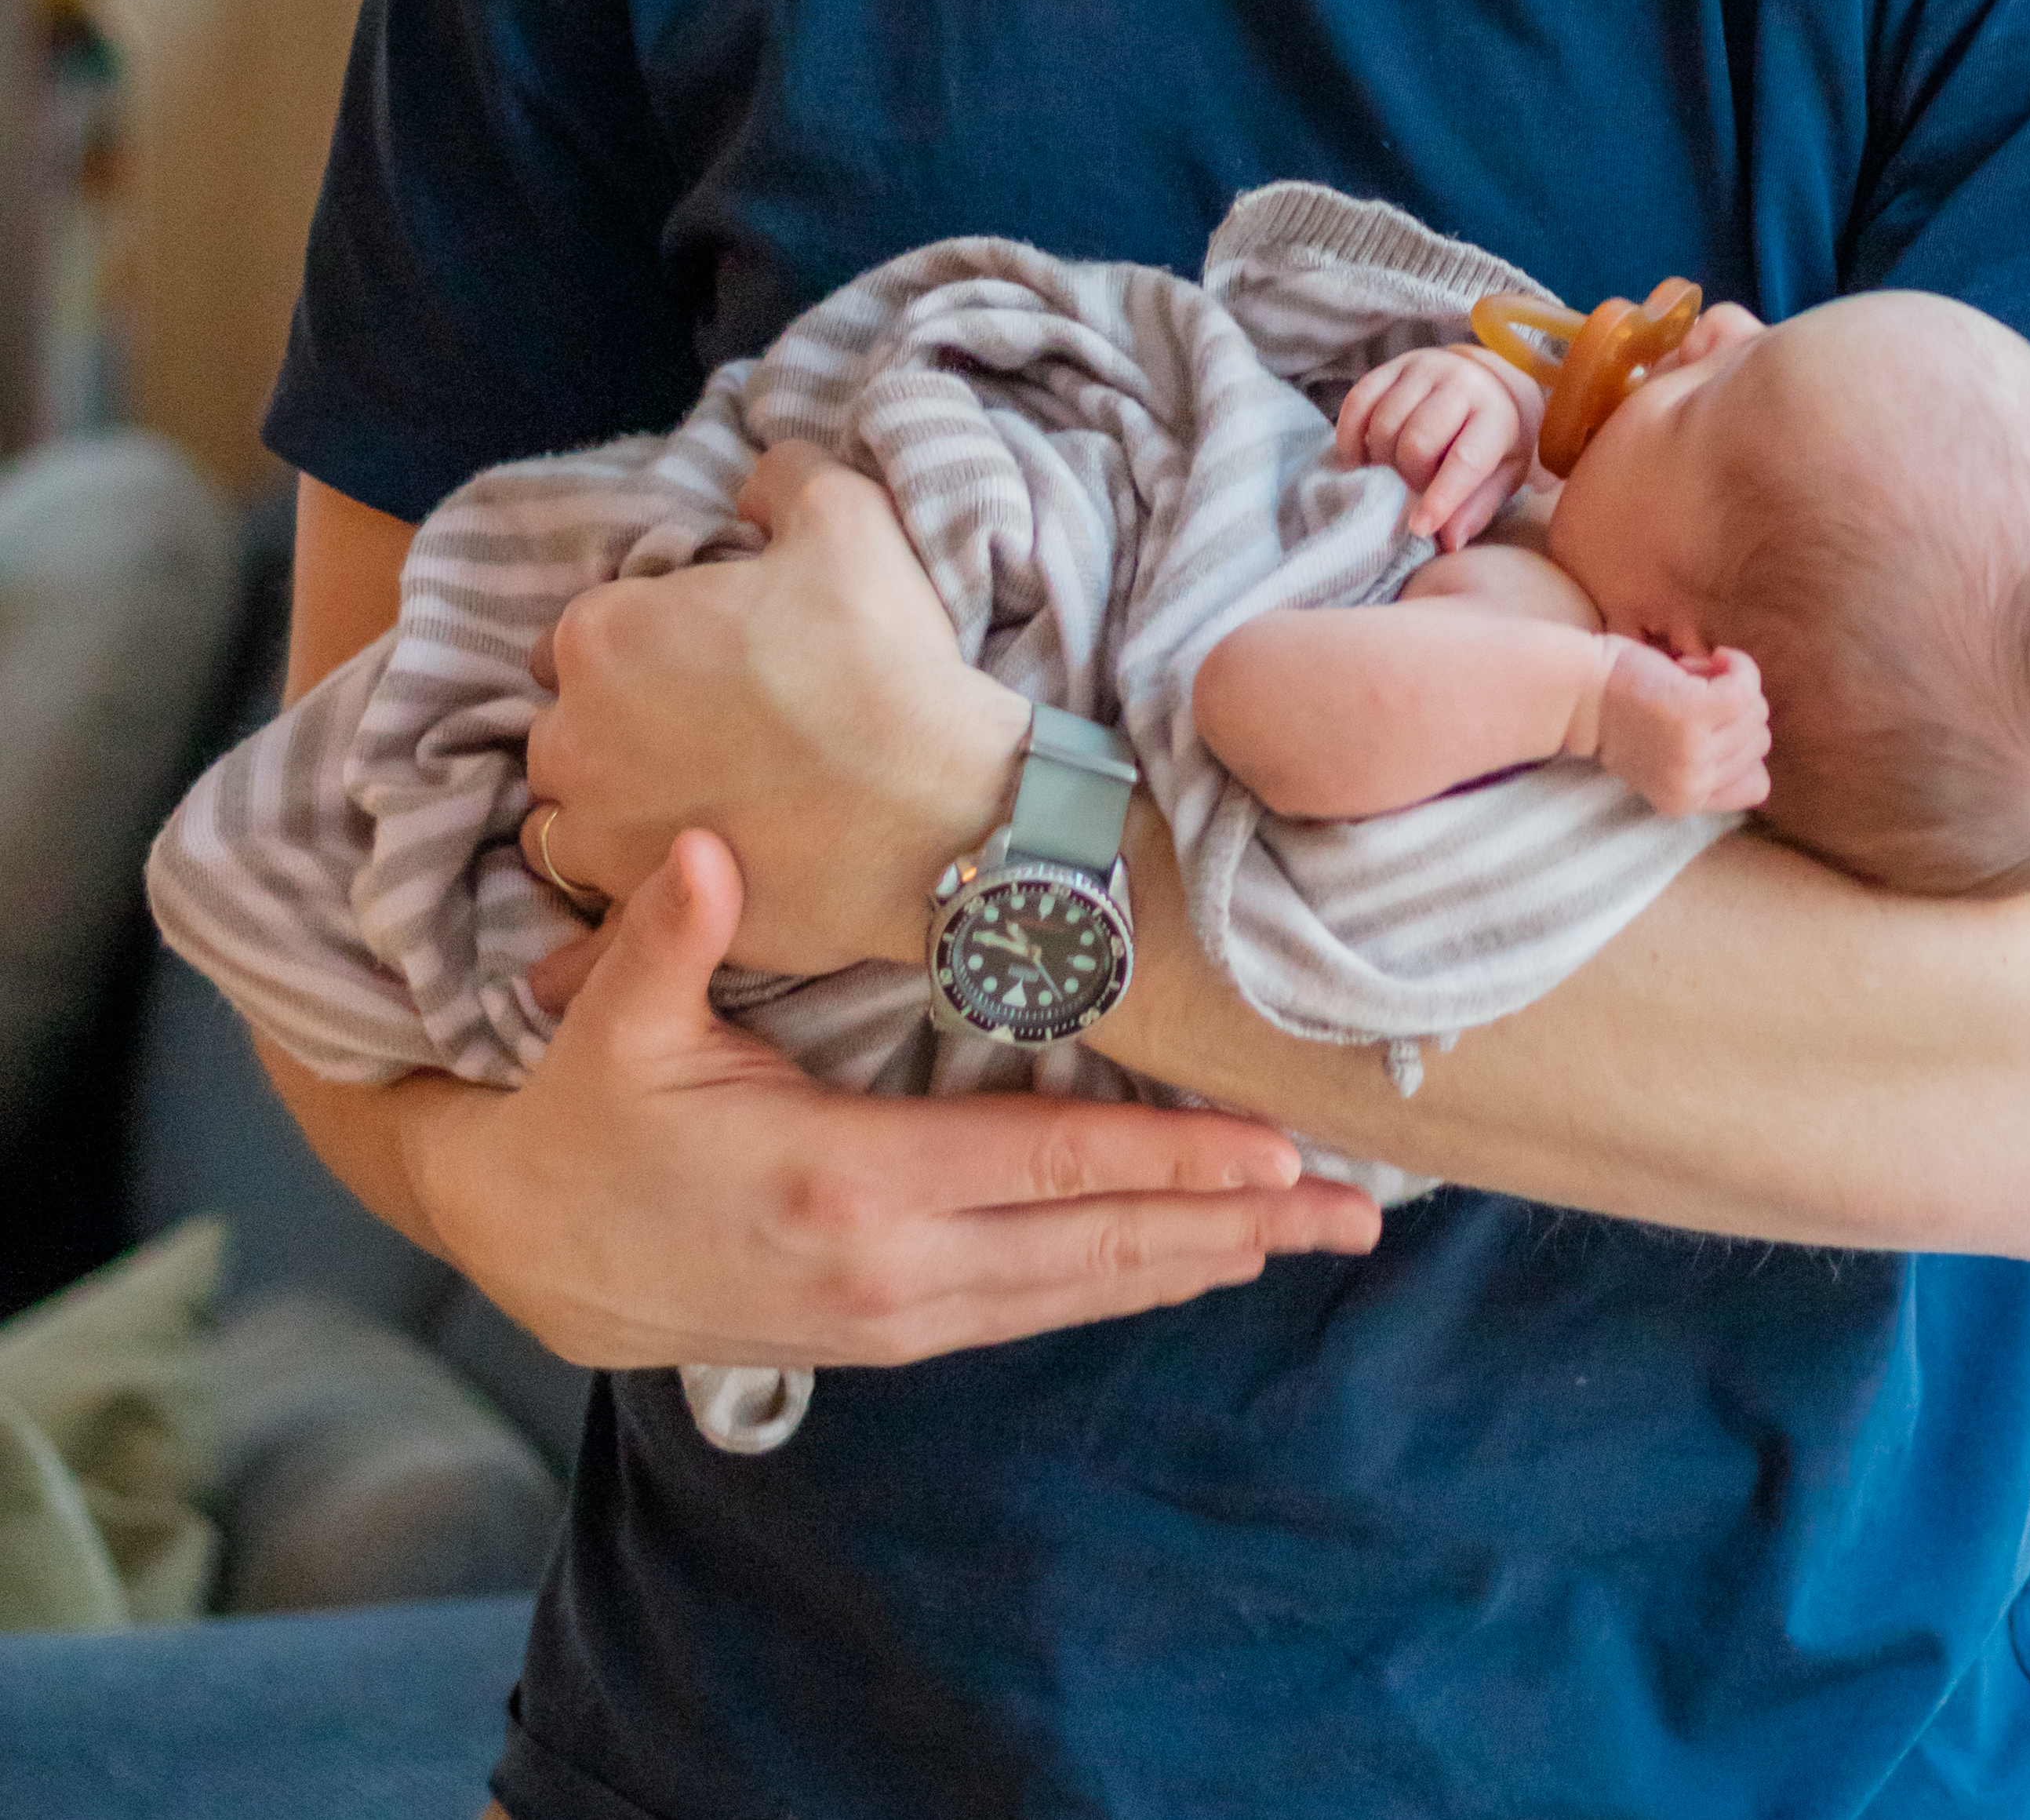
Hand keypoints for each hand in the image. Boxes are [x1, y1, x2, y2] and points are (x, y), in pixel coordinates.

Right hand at [414, 831, 1379, 1371]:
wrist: (529, 1250)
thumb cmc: (585, 1117)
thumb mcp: (614, 1023)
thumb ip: (670, 935)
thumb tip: (705, 846)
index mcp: (843, 1183)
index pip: (1047, 1168)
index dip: (1171, 1159)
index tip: (1279, 1147)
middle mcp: (891, 1269)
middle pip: (1096, 1247)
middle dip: (1233, 1224)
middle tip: (1353, 1211)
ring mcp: (895, 1314)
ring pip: (1079, 1291)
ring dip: (1199, 1260)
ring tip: (1306, 1237)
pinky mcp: (888, 1331)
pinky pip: (1036, 1307)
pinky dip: (1124, 1282)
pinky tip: (1190, 1262)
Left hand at [523, 442, 1026, 973]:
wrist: (938, 806)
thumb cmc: (883, 655)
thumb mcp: (845, 515)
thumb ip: (779, 479)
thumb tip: (751, 488)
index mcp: (602, 634)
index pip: (586, 634)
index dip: (647, 642)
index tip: (708, 659)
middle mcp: (571, 738)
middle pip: (568, 725)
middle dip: (618, 725)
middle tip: (709, 729)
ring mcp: (597, 837)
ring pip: (566, 820)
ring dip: (608, 811)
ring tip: (690, 807)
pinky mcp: (637, 917)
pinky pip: (584, 928)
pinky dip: (600, 921)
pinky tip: (634, 914)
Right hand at [1335, 345, 1545, 547]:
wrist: (1488, 383)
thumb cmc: (1495, 440)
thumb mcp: (1502, 475)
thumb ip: (1476, 508)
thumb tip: (1447, 541)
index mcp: (1495, 414)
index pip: (1465, 460)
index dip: (1440, 498)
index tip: (1420, 528)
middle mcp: (1460, 383)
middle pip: (1416, 442)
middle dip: (1409, 477)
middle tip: (1413, 488)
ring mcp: (1422, 368)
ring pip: (1383, 422)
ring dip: (1380, 459)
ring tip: (1391, 472)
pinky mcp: (1391, 366)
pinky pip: (1357, 401)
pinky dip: (1350, 436)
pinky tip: (1360, 458)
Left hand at [1592, 641, 1770, 816]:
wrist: (1575, 691)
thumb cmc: (1615, 712)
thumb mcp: (1662, 759)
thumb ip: (1705, 764)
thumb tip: (1756, 739)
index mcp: (1686, 800)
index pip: (1755, 786)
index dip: (1743, 748)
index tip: (1713, 724)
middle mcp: (1693, 783)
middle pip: (1758, 742)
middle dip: (1732, 711)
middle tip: (1689, 693)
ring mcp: (1695, 750)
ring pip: (1755, 713)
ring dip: (1727, 684)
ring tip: (1687, 678)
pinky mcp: (1695, 713)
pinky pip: (1746, 688)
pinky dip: (1740, 667)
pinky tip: (1716, 657)